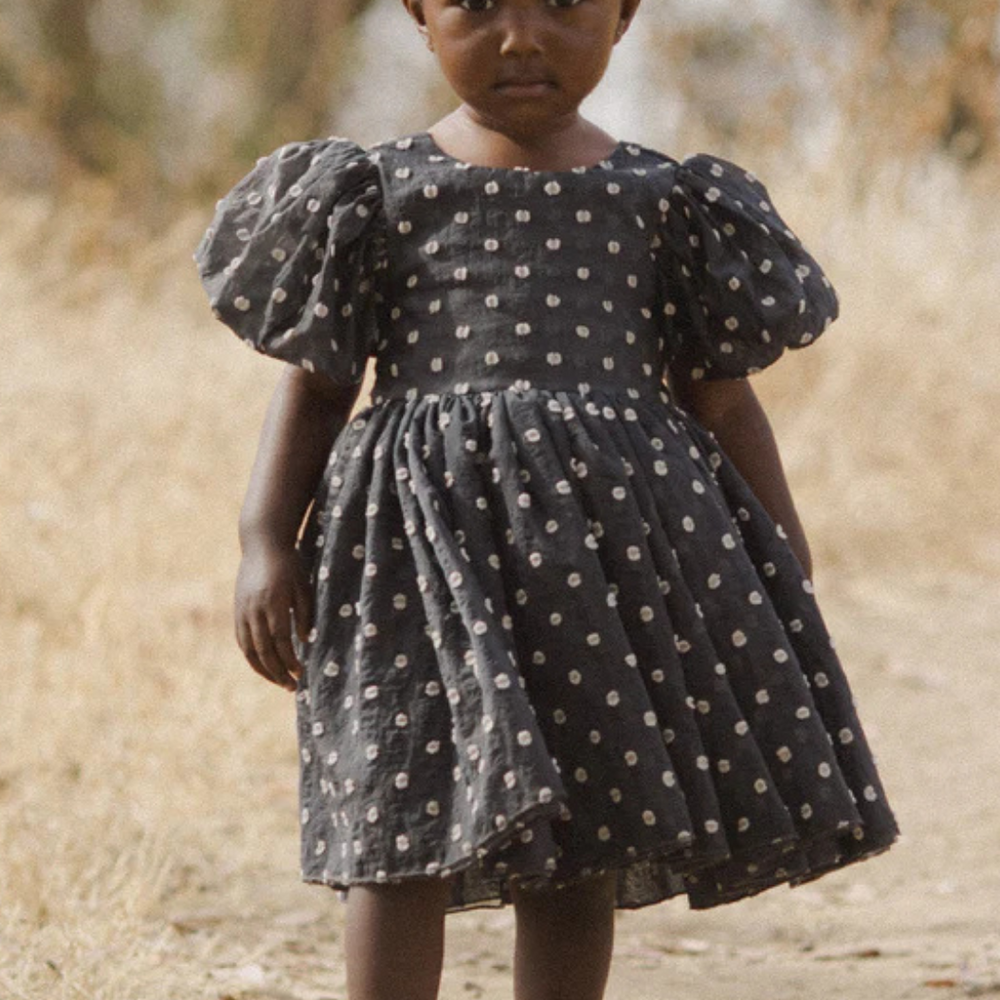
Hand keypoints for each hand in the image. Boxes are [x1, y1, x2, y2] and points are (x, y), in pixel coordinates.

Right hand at [234, 539, 312, 691]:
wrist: (262, 544)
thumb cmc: (290, 564)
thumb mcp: (304, 587)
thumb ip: (305, 614)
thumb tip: (305, 641)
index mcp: (274, 603)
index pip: (281, 641)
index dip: (290, 660)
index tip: (301, 673)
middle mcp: (255, 610)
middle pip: (264, 650)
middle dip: (278, 672)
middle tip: (292, 686)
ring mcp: (243, 610)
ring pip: (249, 649)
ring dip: (263, 669)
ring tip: (278, 681)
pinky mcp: (237, 610)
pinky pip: (242, 640)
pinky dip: (251, 656)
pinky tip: (263, 665)